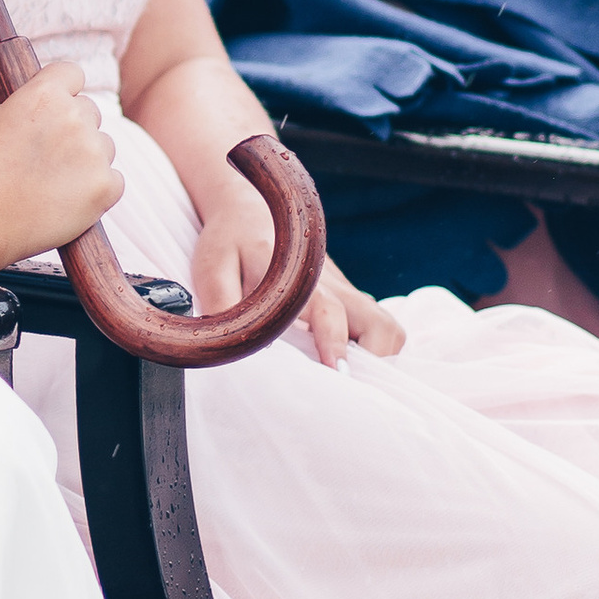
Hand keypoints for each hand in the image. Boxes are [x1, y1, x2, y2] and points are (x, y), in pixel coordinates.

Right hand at [0, 63, 123, 263]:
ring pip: (102, 145)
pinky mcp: (104, 189)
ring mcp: (93, 155)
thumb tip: (8, 87)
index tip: (49, 107)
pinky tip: (68, 197)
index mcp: (44, 95)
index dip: (59, 88)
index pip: (71, 73)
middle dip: (70, 126)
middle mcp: (75, 119)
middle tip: (43, 153)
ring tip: (51, 180)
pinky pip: (113, 179)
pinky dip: (96, 187)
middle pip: (88, 110)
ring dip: (85, 157)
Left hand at [186, 189, 404, 367]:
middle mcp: (331, 286)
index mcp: (298, 278)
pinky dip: (373, 350)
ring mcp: (346, 292)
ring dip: (377, 356)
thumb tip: (239, 348)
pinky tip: (346, 366)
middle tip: (345, 387)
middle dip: (372, 361)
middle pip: (380, 325)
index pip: (328, 311)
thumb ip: (222, 302)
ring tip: (348, 381)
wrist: (249, 211)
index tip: (338, 372)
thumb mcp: (212, 268)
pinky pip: (377, 328)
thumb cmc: (229, 243)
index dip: (336, 343)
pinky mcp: (349, 299)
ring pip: (386, 328)